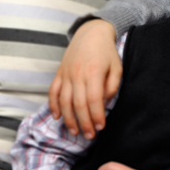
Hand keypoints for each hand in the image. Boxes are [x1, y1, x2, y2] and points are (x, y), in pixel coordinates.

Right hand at [48, 19, 120, 138]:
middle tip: (90, 136)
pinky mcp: (59, 74)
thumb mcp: (117, 67)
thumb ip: (112, 85)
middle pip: (78, 105)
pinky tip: (58, 117)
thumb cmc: (107, 52)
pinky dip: (53, 105)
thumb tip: (104, 102)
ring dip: (69, 119)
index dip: (97, 116)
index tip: (101, 127)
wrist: (91, 33)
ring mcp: (66, 74)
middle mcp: (77, 75)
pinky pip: (53, 92)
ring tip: (75, 131)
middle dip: (84, 123)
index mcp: (94, 73)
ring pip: (64, 101)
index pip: (94, 100)